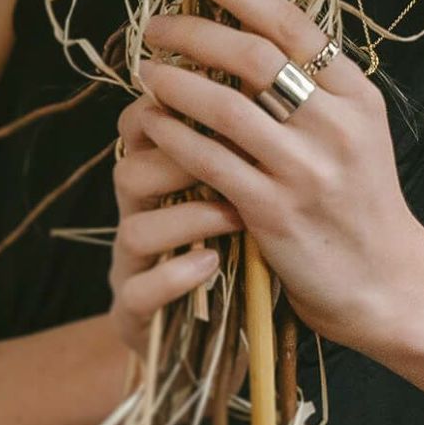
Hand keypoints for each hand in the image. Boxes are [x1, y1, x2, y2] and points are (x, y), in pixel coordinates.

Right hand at [110, 98, 244, 359]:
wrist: (241, 342)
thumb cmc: (260, 254)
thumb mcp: (259, 195)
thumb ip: (257, 149)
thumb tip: (292, 82)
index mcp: (166, 182)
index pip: (146, 127)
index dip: (179, 110)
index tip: (238, 105)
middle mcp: (143, 219)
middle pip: (131, 170)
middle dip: (181, 159)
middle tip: (239, 156)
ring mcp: (136, 269)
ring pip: (132, 229)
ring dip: (188, 219)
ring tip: (238, 215)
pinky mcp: (138, 317)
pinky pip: (139, 293)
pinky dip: (175, 276)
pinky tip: (212, 264)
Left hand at [134, 0, 423, 350]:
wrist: (387, 281)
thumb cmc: (362, 203)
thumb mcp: (360, 134)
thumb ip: (319, 88)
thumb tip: (255, 32)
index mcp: (359, 97)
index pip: (295, 25)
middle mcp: (337, 127)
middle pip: (254, 57)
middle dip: (194, 32)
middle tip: (155, 26)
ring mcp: (306, 170)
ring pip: (225, 106)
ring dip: (174, 82)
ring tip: (145, 73)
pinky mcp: (274, 212)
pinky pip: (209, 160)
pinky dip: (174, 136)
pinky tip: (153, 124)